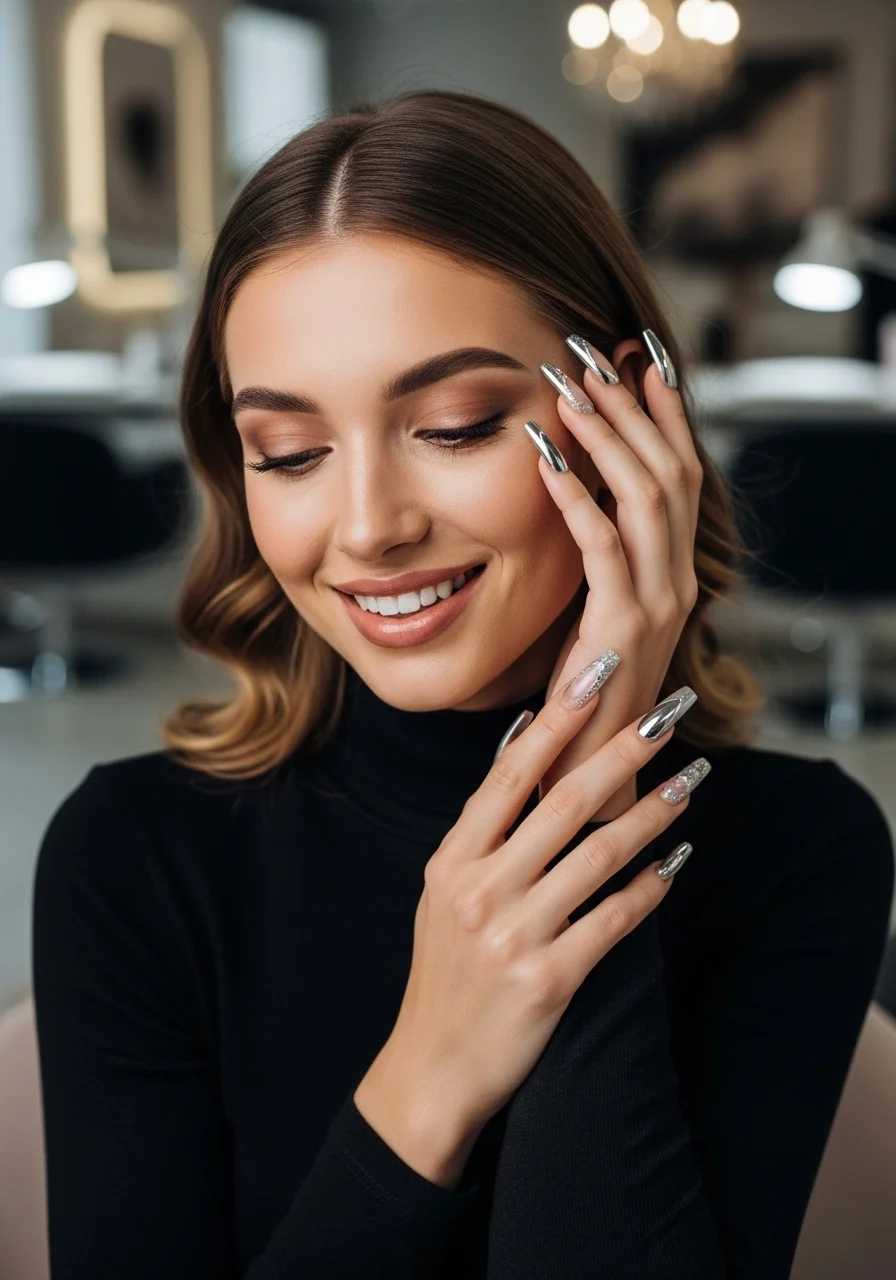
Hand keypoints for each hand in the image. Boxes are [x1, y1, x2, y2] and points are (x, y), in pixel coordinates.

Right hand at [355, 673, 703, 1151]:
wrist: (432, 1068)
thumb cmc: (445, 972)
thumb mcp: (442, 892)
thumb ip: (481, 828)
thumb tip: (520, 745)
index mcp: (453, 861)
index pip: (510, 774)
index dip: (556, 719)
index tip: (596, 673)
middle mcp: (480, 889)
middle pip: (563, 801)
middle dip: (622, 749)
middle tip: (667, 713)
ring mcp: (514, 934)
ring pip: (600, 855)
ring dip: (653, 813)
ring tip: (691, 781)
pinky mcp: (549, 979)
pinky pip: (614, 920)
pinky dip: (651, 887)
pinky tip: (677, 859)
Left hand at [534, 334, 703, 820]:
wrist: (595, 770)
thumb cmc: (586, 691)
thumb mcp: (597, 609)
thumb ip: (598, 556)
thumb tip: (572, 491)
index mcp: (674, 570)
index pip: (679, 472)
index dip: (662, 412)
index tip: (635, 356)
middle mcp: (678, 578)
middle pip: (670, 469)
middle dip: (634, 405)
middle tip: (594, 352)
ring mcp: (659, 602)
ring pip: (647, 497)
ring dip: (609, 436)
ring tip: (572, 388)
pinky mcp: (625, 627)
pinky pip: (604, 547)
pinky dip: (577, 498)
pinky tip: (549, 462)